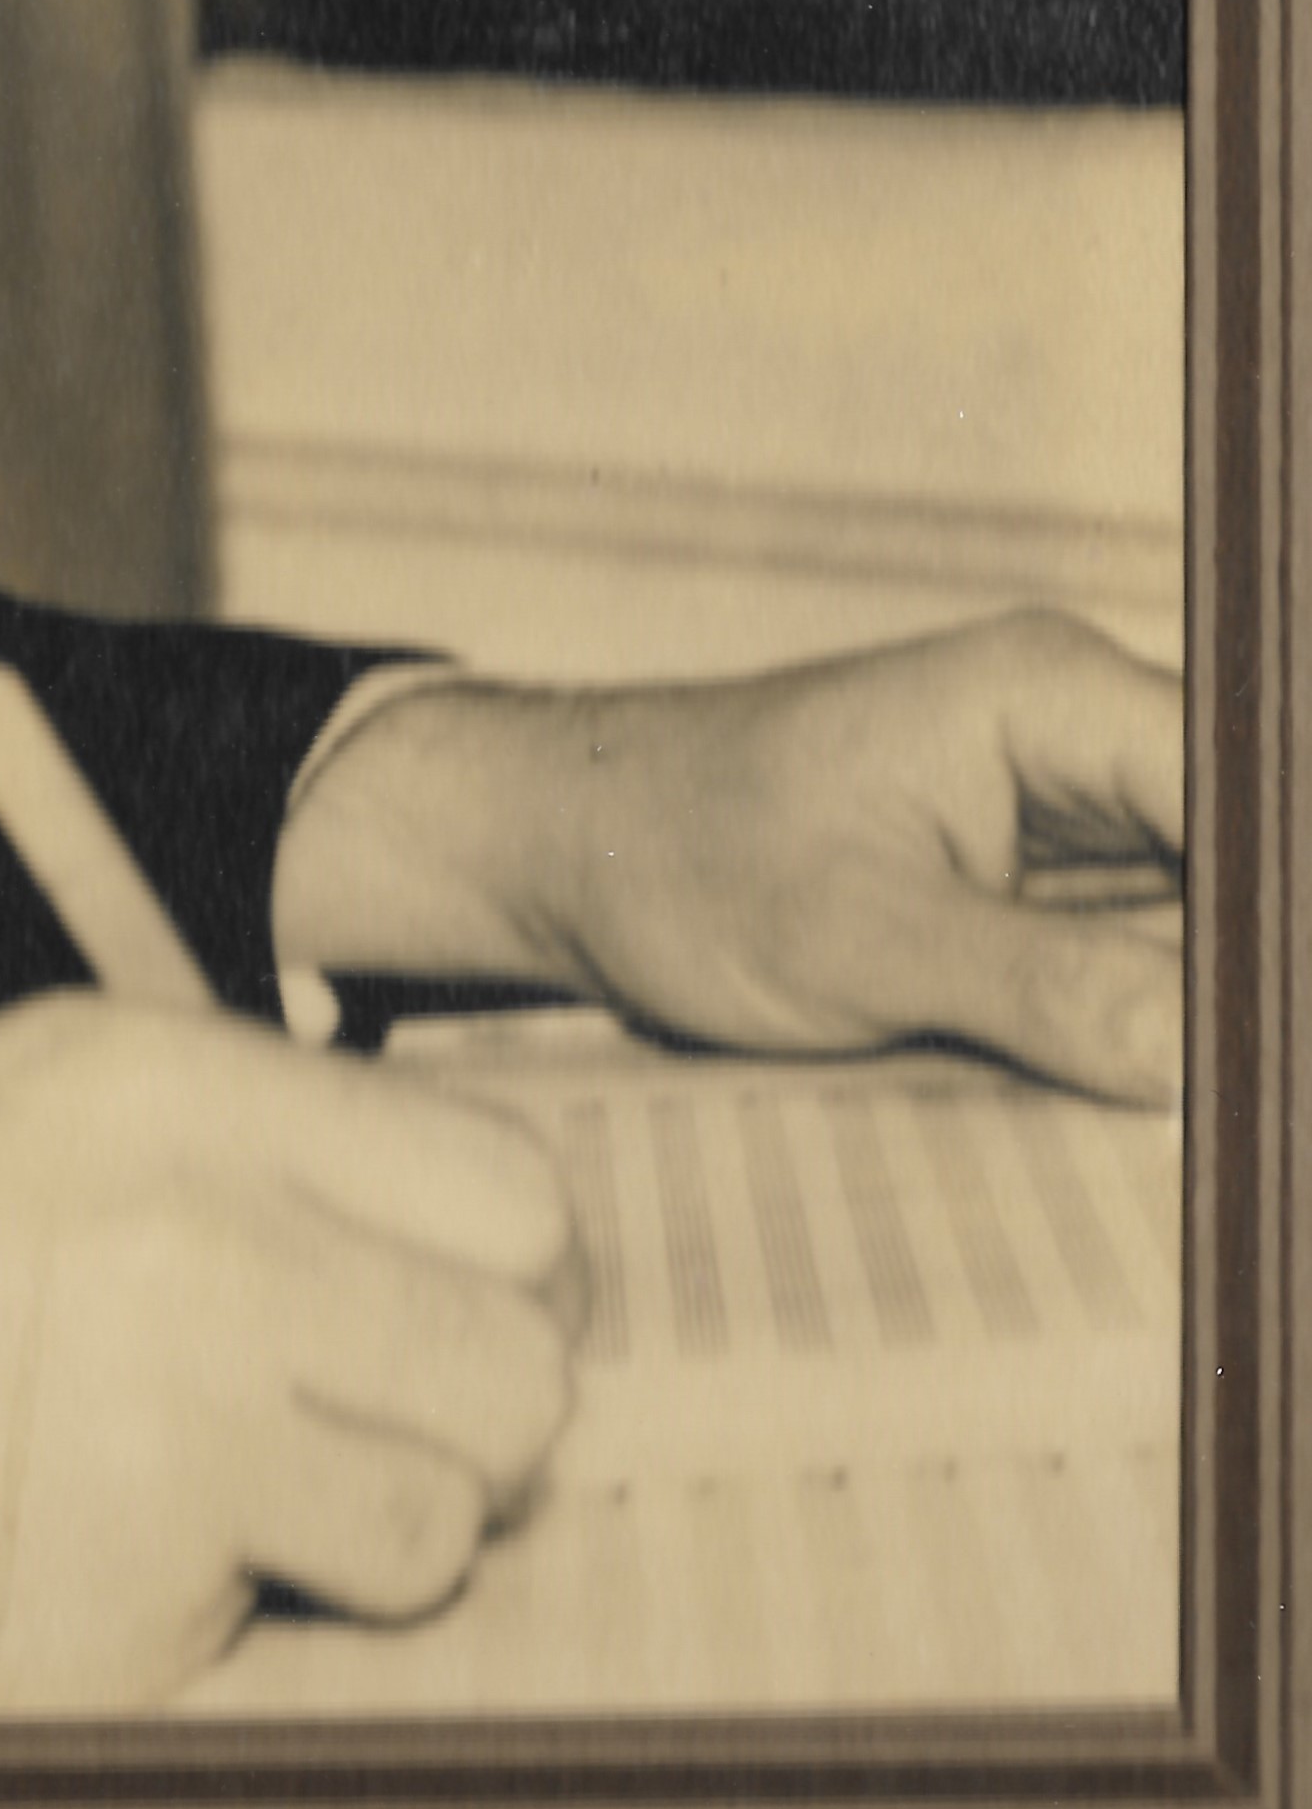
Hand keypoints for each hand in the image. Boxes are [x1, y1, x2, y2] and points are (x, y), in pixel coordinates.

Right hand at [0, 994, 578, 1714]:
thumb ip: (201, 1181)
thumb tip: (414, 1288)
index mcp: (148, 1076)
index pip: (514, 1197)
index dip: (472, 1282)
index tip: (393, 1325)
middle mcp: (201, 1230)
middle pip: (530, 1371)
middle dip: (446, 1431)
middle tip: (307, 1451)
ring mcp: (175, 1423)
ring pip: (452, 1527)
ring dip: (354, 1551)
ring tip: (177, 1521)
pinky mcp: (128, 1609)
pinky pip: (300, 1649)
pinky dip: (222, 1643)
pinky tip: (66, 1583)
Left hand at [272, 611, 1185, 1104]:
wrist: (566, 856)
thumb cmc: (672, 857)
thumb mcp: (856, 938)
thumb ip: (1046, 989)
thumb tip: (1201, 1053)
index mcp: (1055, 697)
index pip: (1249, 808)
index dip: (1263, 938)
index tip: (1244, 1059)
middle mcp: (1089, 742)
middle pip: (1242, 879)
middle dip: (1230, 997)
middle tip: (1209, 1110)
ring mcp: (1077, 822)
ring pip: (1210, 937)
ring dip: (1195, 1029)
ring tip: (1140, 1102)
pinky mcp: (1049, 897)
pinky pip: (1152, 973)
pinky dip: (1154, 1041)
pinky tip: (1150, 1111)